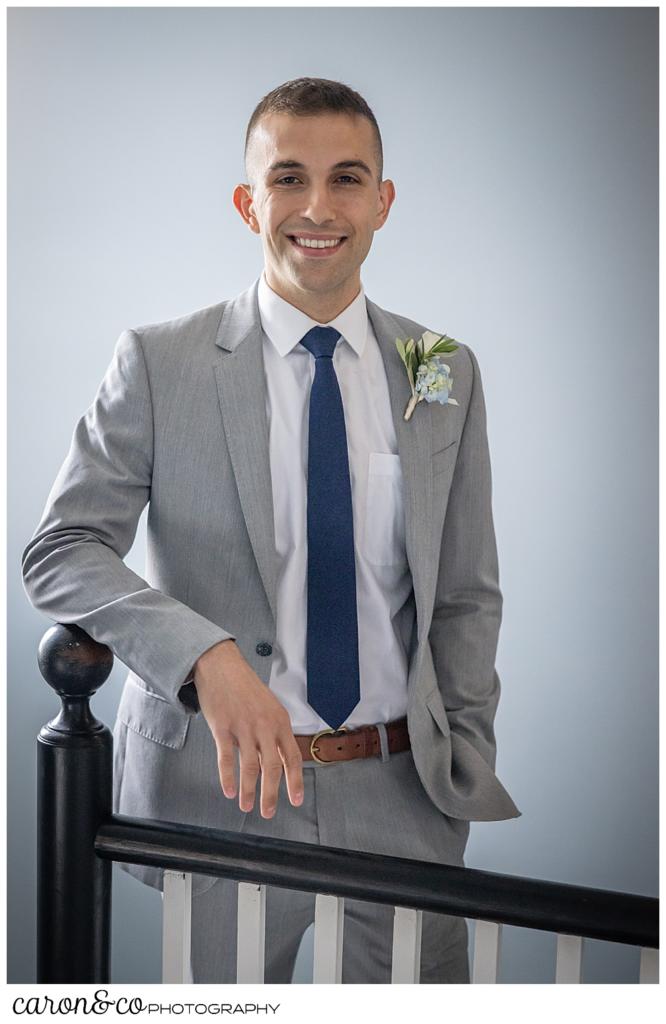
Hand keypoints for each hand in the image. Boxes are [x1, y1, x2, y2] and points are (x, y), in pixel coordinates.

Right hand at [193, 640, 303, 818]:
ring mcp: (243, 727)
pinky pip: (226, 758)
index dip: (294, 781)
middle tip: (268, 813)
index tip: (295, 800)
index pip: (291, 756)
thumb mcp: (269, 707)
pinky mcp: (222, 727)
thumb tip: (280, 761)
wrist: (221, 666)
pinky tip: (229, 791)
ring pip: (250, 767)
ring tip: (247, 806)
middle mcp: (264, 725)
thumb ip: (274, 733)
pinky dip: (228, 778)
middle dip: (271, 794)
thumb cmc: (245, 688)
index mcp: (280, 721)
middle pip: (272, 767)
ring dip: (249, 790)